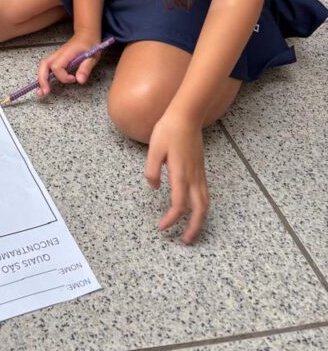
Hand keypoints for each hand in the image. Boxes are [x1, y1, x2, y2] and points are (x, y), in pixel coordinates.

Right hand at [36, 30, 102, 96]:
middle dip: (42, 79)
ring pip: (43, 66)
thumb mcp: (93, 56)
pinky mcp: (57, 59)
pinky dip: (44, 76)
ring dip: (41, 79)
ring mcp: (56, 56)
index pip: (57, 66)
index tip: (74, 79)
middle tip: (45, 92)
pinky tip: (45, 85)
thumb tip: (79, 81)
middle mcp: (58, 54)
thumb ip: (85, 68)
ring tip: (41, 92)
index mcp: (67, 53)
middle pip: (44, 65)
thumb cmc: (90, 44)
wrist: (86, 33)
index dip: (63, 76)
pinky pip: (47, 67)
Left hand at [145, 110, 208, 243]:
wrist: (186, 116)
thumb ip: (152, 170)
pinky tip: (194, 209)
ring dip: (200, 219)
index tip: (162, 227)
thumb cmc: (168, 130)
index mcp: (180, 174)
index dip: (172, 219)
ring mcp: (200, 173)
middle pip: (199, 210)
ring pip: (206, 203)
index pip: (179, 205)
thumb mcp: (154, 149)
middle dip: (194, 228)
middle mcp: (193, 177)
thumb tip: (154, 187)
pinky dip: (202, 207)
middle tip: (185, 241)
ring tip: (192, 230)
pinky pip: (205, 194)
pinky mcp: (201, 169)